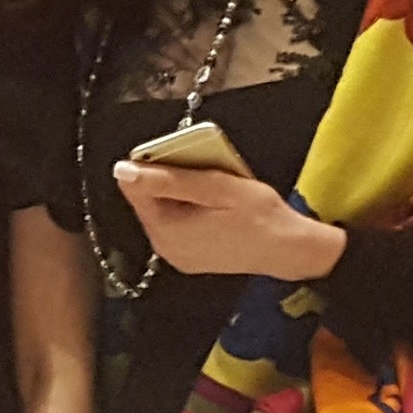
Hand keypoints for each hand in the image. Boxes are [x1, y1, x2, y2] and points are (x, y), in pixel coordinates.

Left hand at [107, 162, 342, 283]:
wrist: (288, 249)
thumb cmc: (258, 217)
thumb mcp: (214, 187)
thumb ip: (167, 178)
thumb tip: (124, 170)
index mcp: (166, 231)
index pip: (135, 189)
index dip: (152, 165)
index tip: (178, 154)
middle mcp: (165, 248)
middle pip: (150, 202)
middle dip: (171, 180)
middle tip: (205, 169)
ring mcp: (177, 256)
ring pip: (165, 212)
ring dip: (183, 193)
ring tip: (214, 187)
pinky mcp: (190, 258)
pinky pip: (179, 226)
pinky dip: (190, 210)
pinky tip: (215, 205)